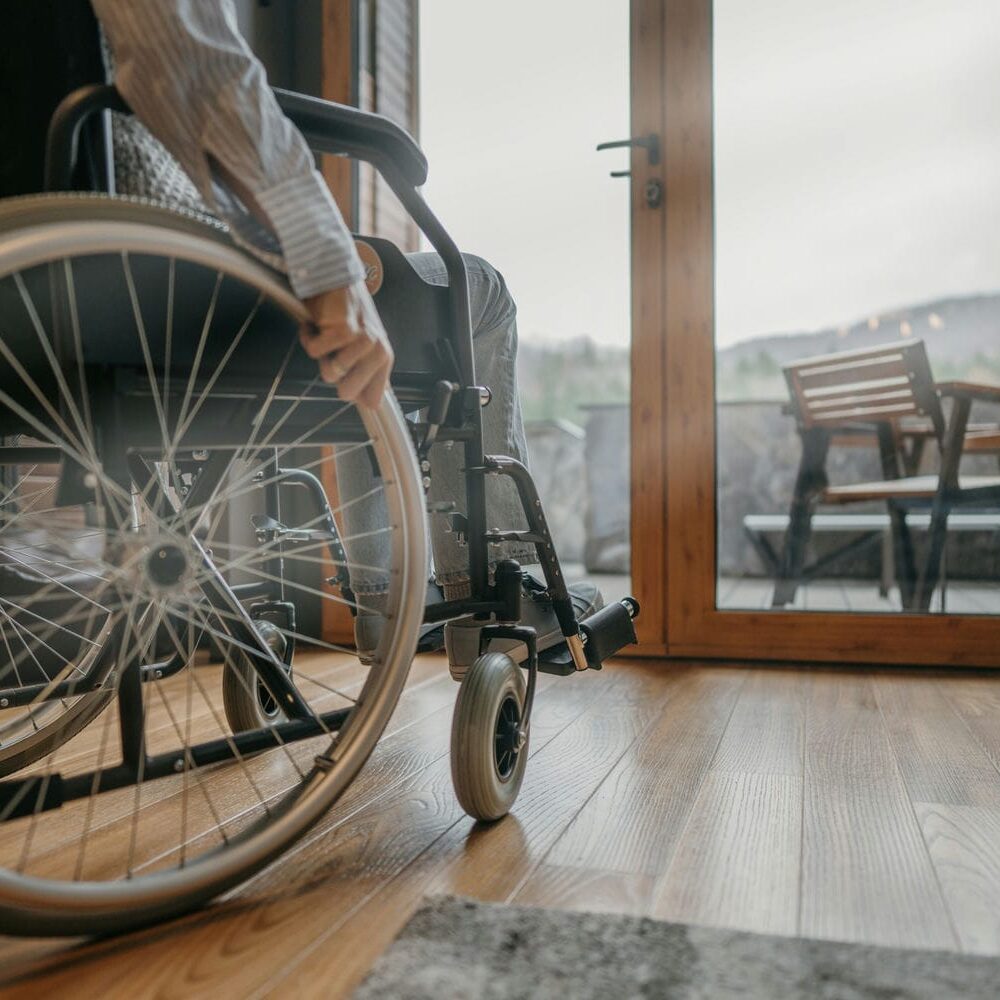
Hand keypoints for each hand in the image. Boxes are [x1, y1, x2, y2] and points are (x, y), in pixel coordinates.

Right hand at [299, 281, 393, 408]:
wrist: (334, 277)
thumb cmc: (346, 310)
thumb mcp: (364, 343)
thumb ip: (367, 371)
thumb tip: (368, 403)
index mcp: (384, 358)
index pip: (373, 399)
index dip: (353, 393)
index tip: (344, 379)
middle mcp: (377, 352)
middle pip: (347, 393)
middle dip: (333, 374)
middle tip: (333, 351)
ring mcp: (362, 342)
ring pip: (329, 374)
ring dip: (320, 354)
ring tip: (326, 333)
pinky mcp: (343, 332)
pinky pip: (315, 352)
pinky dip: (308, 338)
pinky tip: (316, 324)